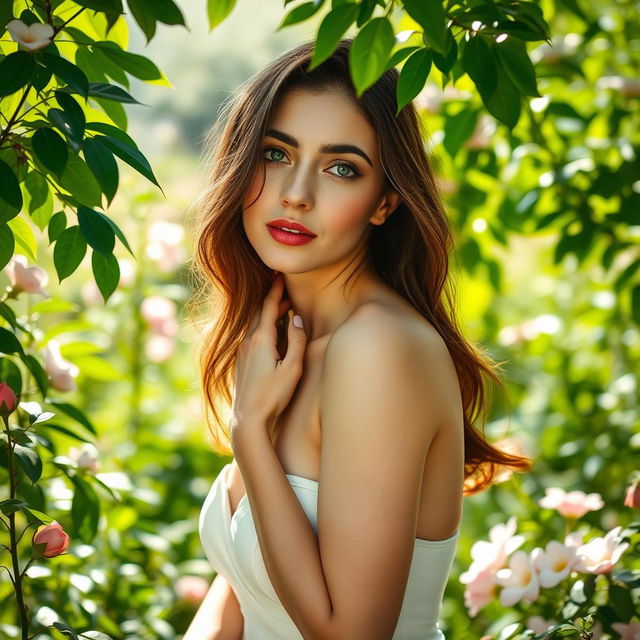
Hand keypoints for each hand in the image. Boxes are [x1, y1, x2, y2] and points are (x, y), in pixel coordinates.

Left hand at [230, 273, 307, 437]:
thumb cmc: (273, 396)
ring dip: (268, 314)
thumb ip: (296, 341)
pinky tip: (273, 334)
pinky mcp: (240, 362)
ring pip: (255, 324)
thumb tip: (296, 318)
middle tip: (288, 290)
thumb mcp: (292, 369)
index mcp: (261, 340)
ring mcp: (241, 352)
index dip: (276, 288)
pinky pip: (252, 336)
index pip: (268, 305)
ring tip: (284, 310)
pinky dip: (263, 328)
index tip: (281, 274)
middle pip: (260, 312)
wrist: (248, 420)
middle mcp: (247, 342)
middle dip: (273, 299)